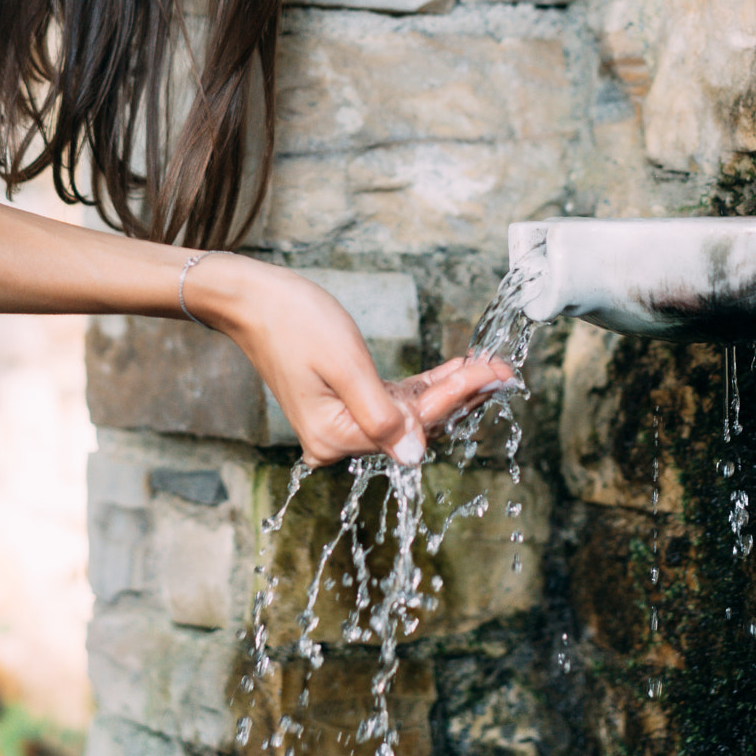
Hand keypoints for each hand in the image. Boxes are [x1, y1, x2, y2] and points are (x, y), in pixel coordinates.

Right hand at [189, 259, 513, 469]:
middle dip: (461, 395)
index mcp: (335, 436)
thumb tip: (415, 455)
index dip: (459, 397)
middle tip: (503, 370)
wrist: (251, 300)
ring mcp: (341, 423)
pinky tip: (457, 371)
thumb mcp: (344, 363)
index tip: (495, 374)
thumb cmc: (293, 321)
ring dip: (448, 389)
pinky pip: (393, 401)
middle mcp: (338, 439)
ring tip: (488, 367)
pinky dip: (425, 386)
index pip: (414, 423)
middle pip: (416, 423)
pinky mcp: (344, 404)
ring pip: (410, 413)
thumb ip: (382, 413)